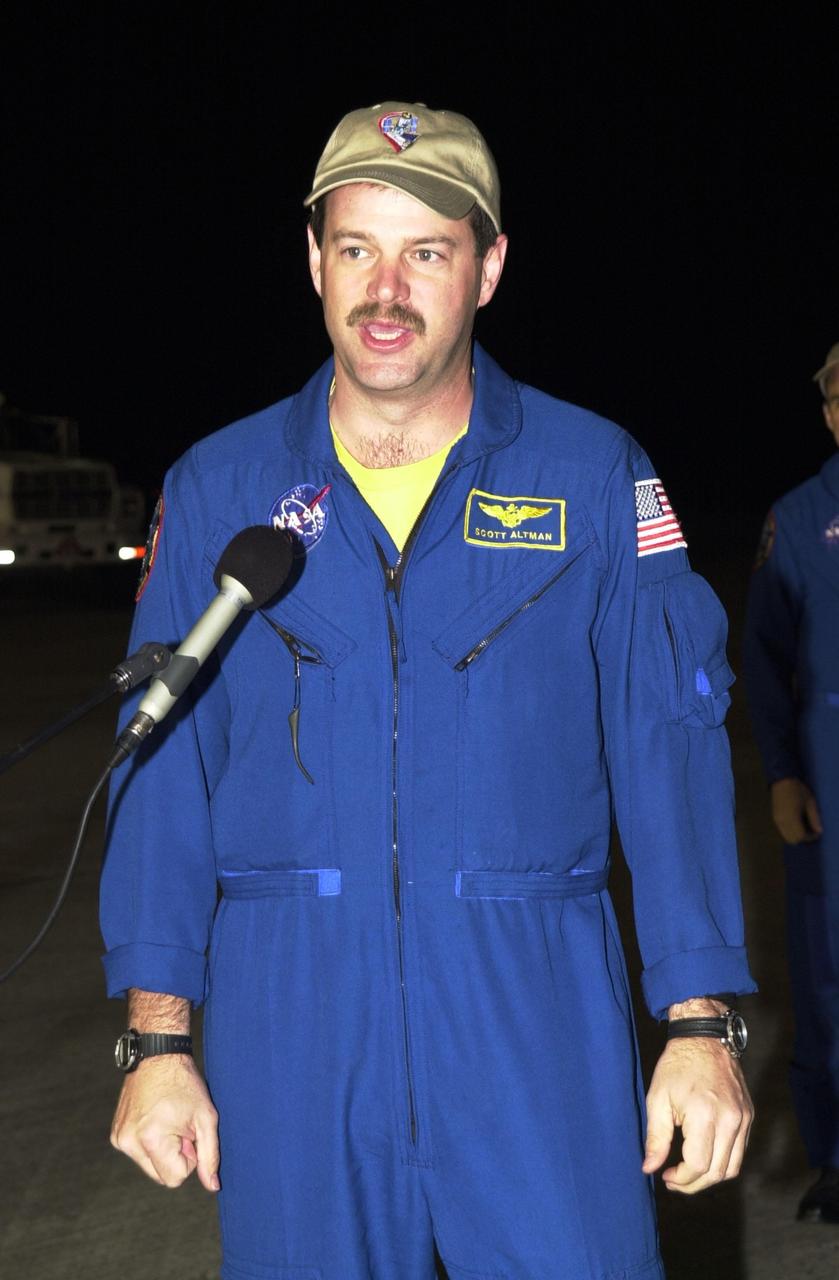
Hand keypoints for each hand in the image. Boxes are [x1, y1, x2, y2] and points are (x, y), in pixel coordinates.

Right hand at [110, 1054, 219, 1190]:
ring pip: (150, 1165)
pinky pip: (139, 1153)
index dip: (188, 1158)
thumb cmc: (185, 1083)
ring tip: (168, 1119)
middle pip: (160, 1176)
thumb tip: (213, 1187)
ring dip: (162, 1149)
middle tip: (180, 1125)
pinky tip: (156, 1117)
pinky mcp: (115, 1134)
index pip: (174, 1178)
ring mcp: (118, 1138)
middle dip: (175, 1156)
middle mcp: (128, 1142)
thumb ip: (210, 1155)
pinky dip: (151, 1142)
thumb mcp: (206, 1118)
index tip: (189, 1133)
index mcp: (150, 1139)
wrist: (158, 1054)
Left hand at [642, 1037, 752, 1192]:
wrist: (705, 1037)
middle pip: (718, 1173)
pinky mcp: (749, 1115)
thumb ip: (656, 1137)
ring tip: (689, 1172)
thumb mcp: (658, 1098)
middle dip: (694, 1184)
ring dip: (710, 1177)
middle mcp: (730, 1120)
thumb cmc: (677, 1065)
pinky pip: (739, 1151)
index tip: (665, 1175)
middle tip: (674, 1180)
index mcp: (705, 1115)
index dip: (681, 1179)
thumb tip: (649, 1169)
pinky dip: (723, 1161)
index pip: (699, 1166)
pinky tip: (704, 1155)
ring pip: (732, 1167)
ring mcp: (744, 1118)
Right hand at [770, 777, 821, 844]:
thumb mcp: (810, 802)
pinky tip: (796, 823)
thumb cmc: (798, 790)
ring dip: (796, 836)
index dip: (810, 837)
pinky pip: (783, 831)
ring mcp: (777, 820)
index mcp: (792, 817)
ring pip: (786, 837)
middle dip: (803, 838)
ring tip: (804, 827)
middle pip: (792, 840)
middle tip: (810, 831)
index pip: (801, 836)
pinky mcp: (774, 818)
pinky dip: (790, 832)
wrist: (782, 781)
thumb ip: (814, 818)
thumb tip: (819, 831)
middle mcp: (782, 821)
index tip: (816, 833)